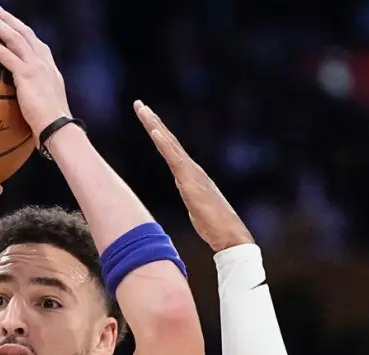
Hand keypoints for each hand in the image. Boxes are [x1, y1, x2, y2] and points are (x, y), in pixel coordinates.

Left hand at [0, 5, 69, 142]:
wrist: (58, 128)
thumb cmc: (51, 126)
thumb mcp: (46, 106)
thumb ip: (36, 97)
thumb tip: (25, 104)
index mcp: (50, 68)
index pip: (35, 43)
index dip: (22, 31)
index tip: (11, 23)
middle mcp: (44, 62)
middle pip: (24, 33)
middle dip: (8, 19)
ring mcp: (36, 65)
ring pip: (13, 37)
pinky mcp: (26, 73)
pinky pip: (3, 54)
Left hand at [135, 101, 253, 252]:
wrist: (230, 236)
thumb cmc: (215, 227)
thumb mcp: (198, 208)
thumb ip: (192, 196)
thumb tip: (190, 195)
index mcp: (191, 174)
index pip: (171, 149)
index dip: (159, 133)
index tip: (147, 118)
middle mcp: (192, 169)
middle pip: (169, 141)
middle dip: (153, 121)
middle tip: (139, 105)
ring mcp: (192, 173)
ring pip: (170, 144)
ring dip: (155, 126)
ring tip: (143, 110)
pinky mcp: (190, 181)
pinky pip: (174, 159)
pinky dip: (164, 144)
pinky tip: (154, 131)